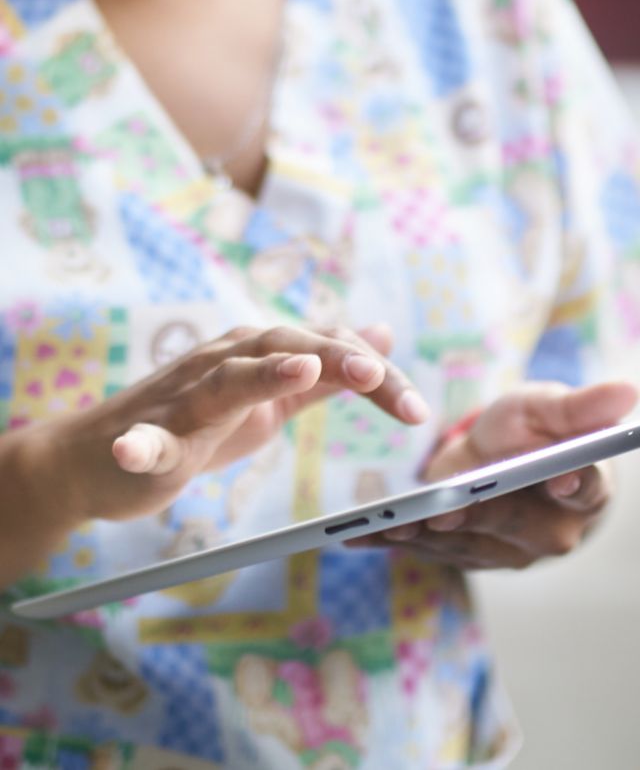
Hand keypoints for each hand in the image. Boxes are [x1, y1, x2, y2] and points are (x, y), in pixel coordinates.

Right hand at [48, 323, 428, 523]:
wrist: (99, 456)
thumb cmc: (191, 426)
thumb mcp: (270, 398)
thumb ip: (324, 371)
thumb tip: (379, 336)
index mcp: (257, 357)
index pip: (326, 351)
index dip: (374, 375)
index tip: (417, 409)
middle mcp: (223, 363)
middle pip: (287, 349)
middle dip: (338, 360)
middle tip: (379, 378)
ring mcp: (181, 401)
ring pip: (226, 380)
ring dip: (263, 373)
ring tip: (302, 370)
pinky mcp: (144, 441)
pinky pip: (143, 442)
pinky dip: (141, 445)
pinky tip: (134, 451)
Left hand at [349, 381, 637, 569]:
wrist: (507, 454)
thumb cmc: (535, 426)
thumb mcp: (551, 406)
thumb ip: (582, 406)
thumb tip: (629, 388)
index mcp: (583, 489)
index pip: (582, 489)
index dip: (569, 484)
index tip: (555, 476)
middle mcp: (550, 531)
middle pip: (507, 521)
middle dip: (470, 514)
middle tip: (439, 511)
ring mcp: (509, 551)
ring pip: (463, 542)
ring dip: (421, 534)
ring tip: (383, 525)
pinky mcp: (470, 556)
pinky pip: (432, 550)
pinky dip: (397, 542)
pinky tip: (359, 538)